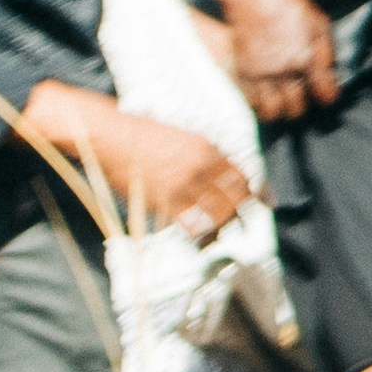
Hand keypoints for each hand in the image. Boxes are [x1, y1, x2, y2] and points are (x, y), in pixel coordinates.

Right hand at [24, 80, 253, 235]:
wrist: (109, 135)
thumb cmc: (141, 136)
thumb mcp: (182, 138)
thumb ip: (204, 157)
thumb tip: (221, 177)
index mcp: (208, 149)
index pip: (243, 177)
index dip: (255, 193)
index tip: (262, 203)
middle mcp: (201, 167)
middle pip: (236, 199)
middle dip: (240, 212)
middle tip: (240, 222)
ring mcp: (183, 185)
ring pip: (217, 214)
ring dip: (221, 225)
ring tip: (219, 231)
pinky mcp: (163, 200)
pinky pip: (191, 224)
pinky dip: (198, 232)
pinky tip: (198, 235)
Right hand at [215, 0, 339, 126]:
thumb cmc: (288, 3)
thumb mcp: (319, 24)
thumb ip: (325, 52)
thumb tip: (329, 73)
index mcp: (306, 60)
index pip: (323, 94)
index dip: (328, 97)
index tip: (327, 95)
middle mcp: (282, 72)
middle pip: (294, 110)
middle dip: (301, 108)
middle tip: (302, 99)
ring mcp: (259, 74)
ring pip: (269, 111)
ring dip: (278, 110)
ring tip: (282, 102)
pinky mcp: (240, 71)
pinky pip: (250, 100)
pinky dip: (258, 103)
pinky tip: (264, 96)